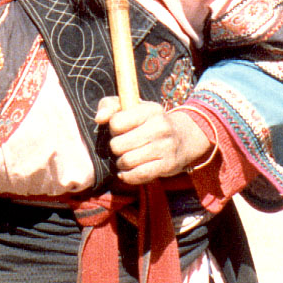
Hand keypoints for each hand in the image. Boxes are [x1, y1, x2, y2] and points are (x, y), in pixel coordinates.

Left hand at [96, 96, 211, 185]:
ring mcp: (166, 147)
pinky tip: (128, 171)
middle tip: (123, 147)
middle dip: (116, 148)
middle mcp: (160, 126)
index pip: (116, 123)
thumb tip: (99, 119)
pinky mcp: (168, 165)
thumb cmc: (148, 122)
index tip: (121, 130)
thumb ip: (109, 106)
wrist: (183, 138)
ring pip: (127, 161)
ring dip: (121, 163)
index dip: (113, 129)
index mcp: (149, 109)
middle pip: (118, 145)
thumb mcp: (131, 107)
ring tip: (126, 159)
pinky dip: (128, 176)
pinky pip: (139, 175)